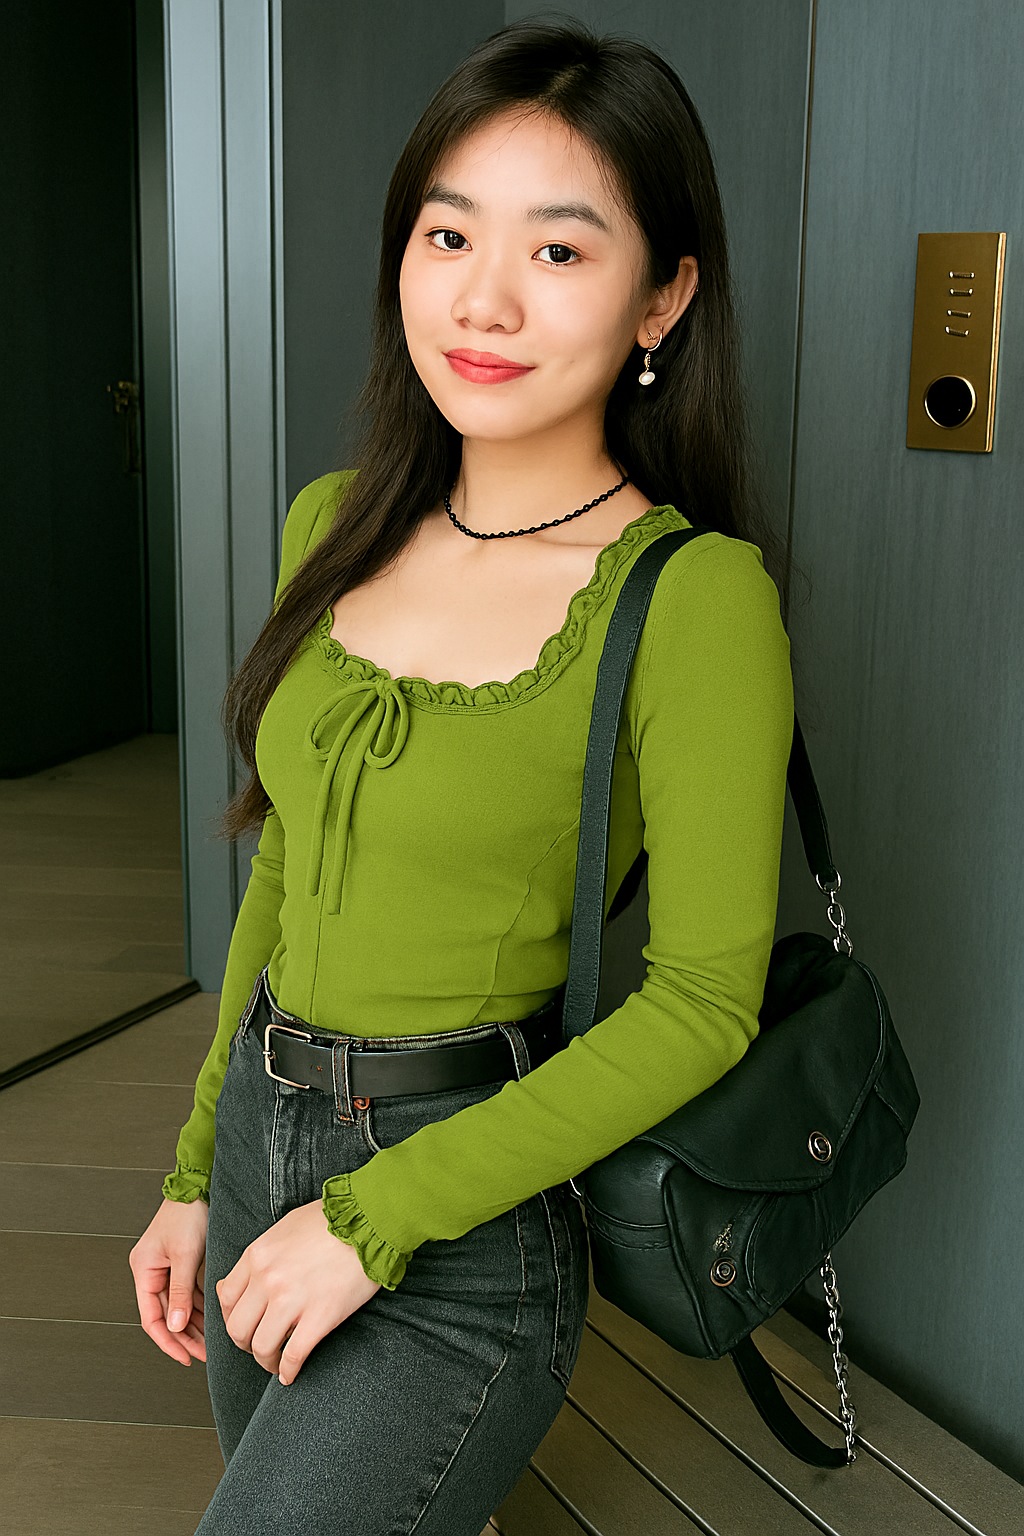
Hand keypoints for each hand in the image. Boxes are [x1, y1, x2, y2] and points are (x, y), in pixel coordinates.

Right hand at [129, 1196, 208, 1365]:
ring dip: (193, 1323)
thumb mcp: (185, 1255)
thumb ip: (180, 1292)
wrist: (200, 1184)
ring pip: (178, 1305)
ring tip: (211, 1341)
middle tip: (203, 1354)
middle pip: (165, 1315)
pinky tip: (212, 1319)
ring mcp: (166, 1267)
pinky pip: (187, 1292)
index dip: (167, 1341)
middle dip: (184, 1336)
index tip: (185, 1357)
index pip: (152, 1318)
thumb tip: (175, 1326)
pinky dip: (198, 1306)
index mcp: (144, 1270)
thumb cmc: (189, 1212)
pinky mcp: (181, 1262)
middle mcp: (152, 1270)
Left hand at [216, 1199, 380, 1384]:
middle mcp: (268, 1278)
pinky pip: (293, 1355)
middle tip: (260, 1346)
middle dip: (246, 1344)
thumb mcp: (284, 1228)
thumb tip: (232, 1282)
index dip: (233, 1319)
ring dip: (266, 1361)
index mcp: (258, 1255)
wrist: (370, 1218)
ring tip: (276, 1363)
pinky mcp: (320, 1315)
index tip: (247, 1325)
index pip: (226, 1299)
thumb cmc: (330, 1221)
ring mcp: (292, 1298)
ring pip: (261, 1347)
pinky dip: (288, 1371)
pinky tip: (291, 1374)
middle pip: (238, 1328)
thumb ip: (258, 1256)